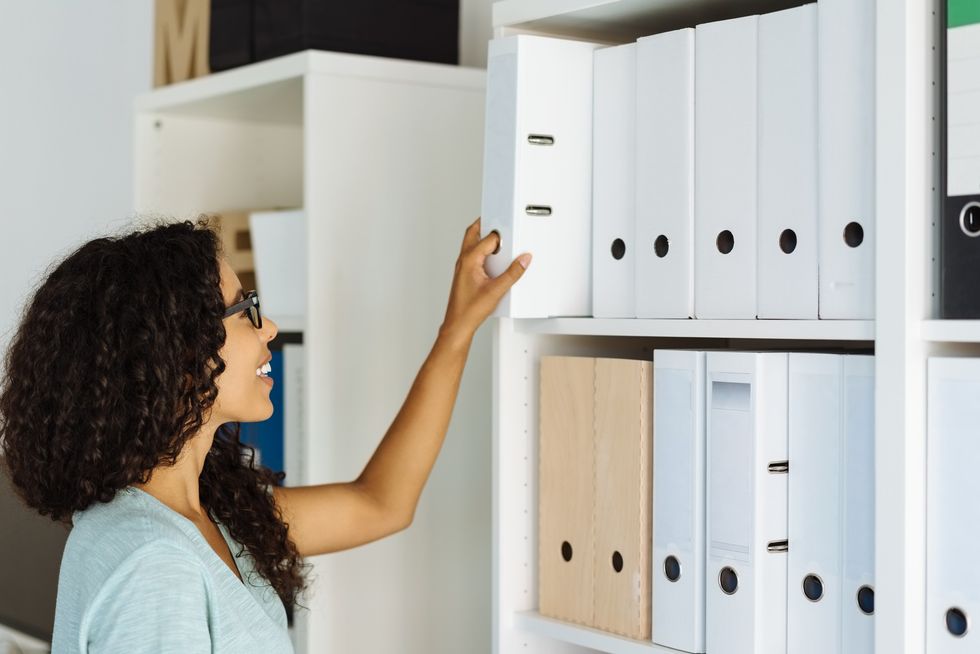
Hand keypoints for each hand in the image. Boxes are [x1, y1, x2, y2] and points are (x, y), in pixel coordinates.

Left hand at [441, 217, 530, 343]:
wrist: (458, 324)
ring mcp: (462, 267)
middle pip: (473, 233)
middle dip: (485, 225)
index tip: (512, 237)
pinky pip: (472, 255)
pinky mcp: (464, 274)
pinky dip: (482, 251)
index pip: (488, 238)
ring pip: (471, 243)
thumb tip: (523, 260)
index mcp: (469, 260)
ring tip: (498, 240)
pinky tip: (492, 260)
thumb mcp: (497, 290)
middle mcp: (463, 261)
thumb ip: (513, 273)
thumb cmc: (470, 310)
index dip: (502, 236)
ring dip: (483, 238)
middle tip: (498, 222)